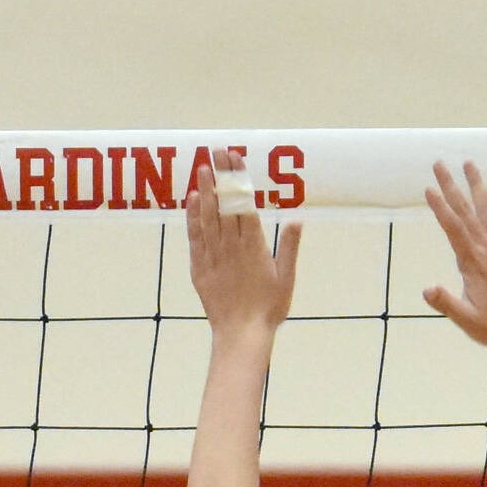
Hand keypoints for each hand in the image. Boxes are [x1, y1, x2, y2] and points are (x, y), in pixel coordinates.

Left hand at [186, 154, 299, 339]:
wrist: (241, 333)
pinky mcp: (200, 267)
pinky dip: (193, 218)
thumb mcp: (286, 277)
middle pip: (225, 204)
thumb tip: (295, 218)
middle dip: (221, 176)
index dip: (239, 179)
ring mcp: (214, 256)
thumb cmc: (269, 308)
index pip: (245, 204)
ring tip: (201, 168)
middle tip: (216, 152)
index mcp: (255, 245)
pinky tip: (191, 201)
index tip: (236, 158)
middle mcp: (232, 246)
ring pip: (208, 217)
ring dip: (205, 191)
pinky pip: (195, 237)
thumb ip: (289, 246)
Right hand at [424, 160, 486, 344]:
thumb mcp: (466, 319)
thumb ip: (446, 303)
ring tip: (469, 165)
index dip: (440, 208)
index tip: (429, 188)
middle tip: (439, 164)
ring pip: (486, 211)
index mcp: (474, 262)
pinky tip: (486, 199)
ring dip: (476, 187)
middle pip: (466, 212)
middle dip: (452, 187)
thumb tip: (426, 289)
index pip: (453, 229)